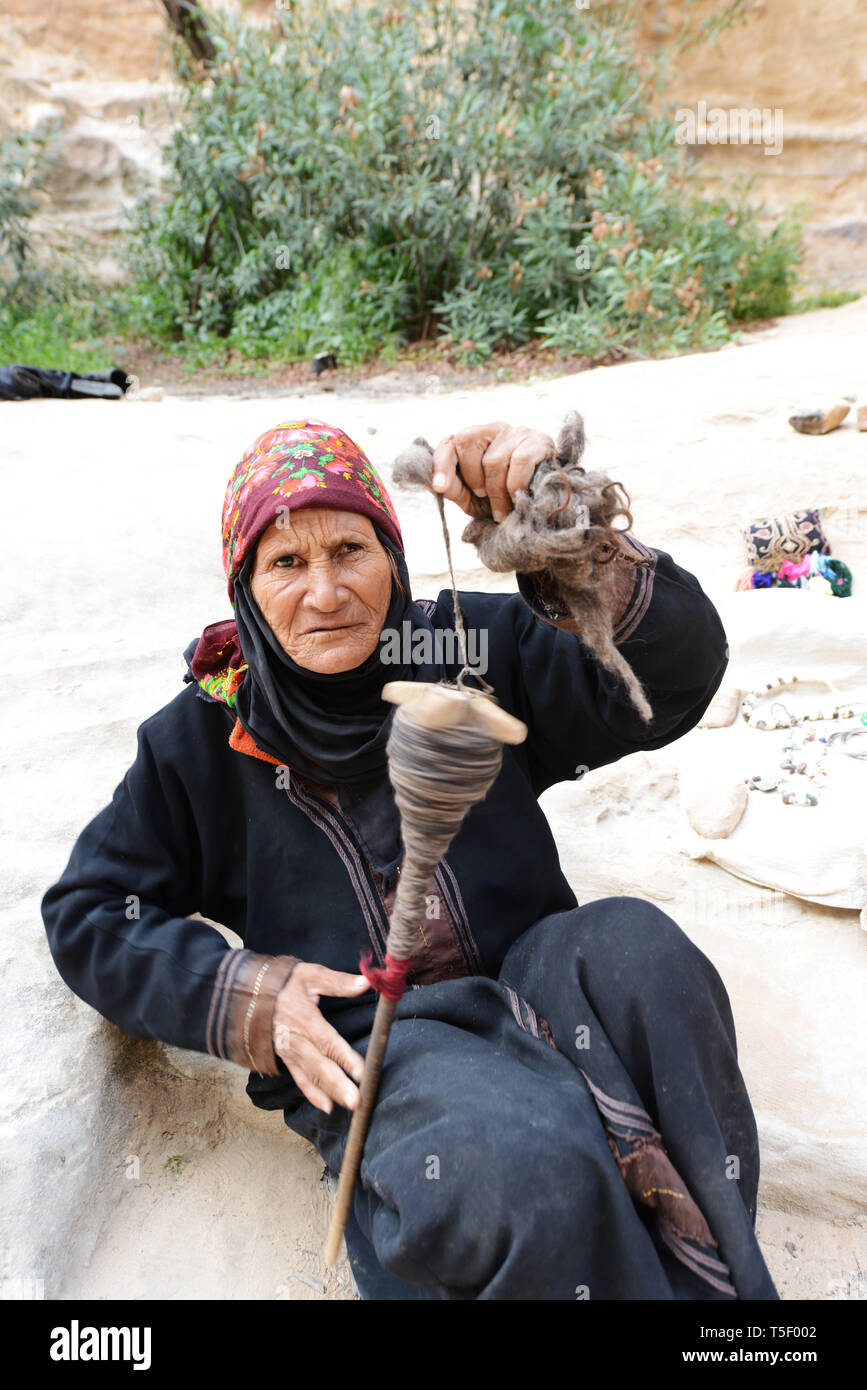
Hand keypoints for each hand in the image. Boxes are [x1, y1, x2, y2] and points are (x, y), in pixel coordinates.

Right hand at [272, 962, 371, 1113]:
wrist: (248, 993)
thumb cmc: (282, 982)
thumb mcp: (309, 974)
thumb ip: (338, 982)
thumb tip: (366, 982)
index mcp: (303, 1018)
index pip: (327, 1041)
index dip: (344, 1057)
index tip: (361, 1072)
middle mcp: (296, 1040)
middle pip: (319, 1065)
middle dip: (338, 1084)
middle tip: (356, 1100)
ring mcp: (289, 1052)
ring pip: (311, 1076)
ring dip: (329, 1092)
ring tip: (348, 1106)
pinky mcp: (286, 1059)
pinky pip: (300, 1079)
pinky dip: (313, 1094)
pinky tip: (327, 1106)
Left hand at [431, 422, 555, 522]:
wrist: (546, 499)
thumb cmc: (506, 496)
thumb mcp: (475, 497)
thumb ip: (454, 489)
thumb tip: (430, 483)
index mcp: (475, 439)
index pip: (450, 442)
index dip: (441, 463)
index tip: (439, 487)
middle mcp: (494, 428)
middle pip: (468, 441)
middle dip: (472, 477)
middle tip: (482, 496)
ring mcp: (517, 432)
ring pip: (494, 459)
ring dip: (496, 492)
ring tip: (501, 510)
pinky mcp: (539, 441)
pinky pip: (519, 463)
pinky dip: (514, 487)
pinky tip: (518, 499)